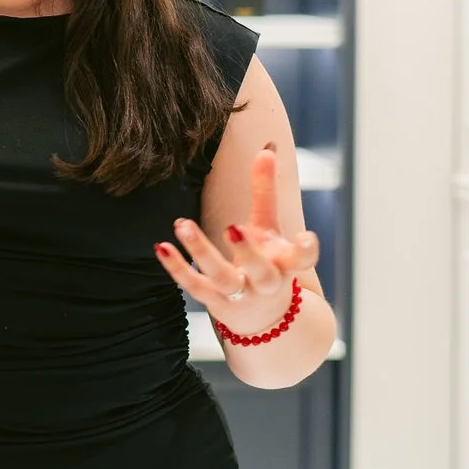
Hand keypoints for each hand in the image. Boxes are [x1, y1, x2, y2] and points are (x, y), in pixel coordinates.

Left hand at [153, 146, 319, 335]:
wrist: (261, 318)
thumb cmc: (266, 262)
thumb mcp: (268, 229)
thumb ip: (265, 192)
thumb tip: (266, 150)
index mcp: (285, 263)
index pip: (303, 259)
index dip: (307, 250)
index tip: (306, 237)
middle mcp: (266, 282)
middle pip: (262, 272)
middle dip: (248, 252)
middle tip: (231, 227)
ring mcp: (241, 295)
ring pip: (224, 279)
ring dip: (202, 253)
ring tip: (182, 225)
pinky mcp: (216, 303)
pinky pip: (194, 286)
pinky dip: (177, 268)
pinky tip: (161, 247)